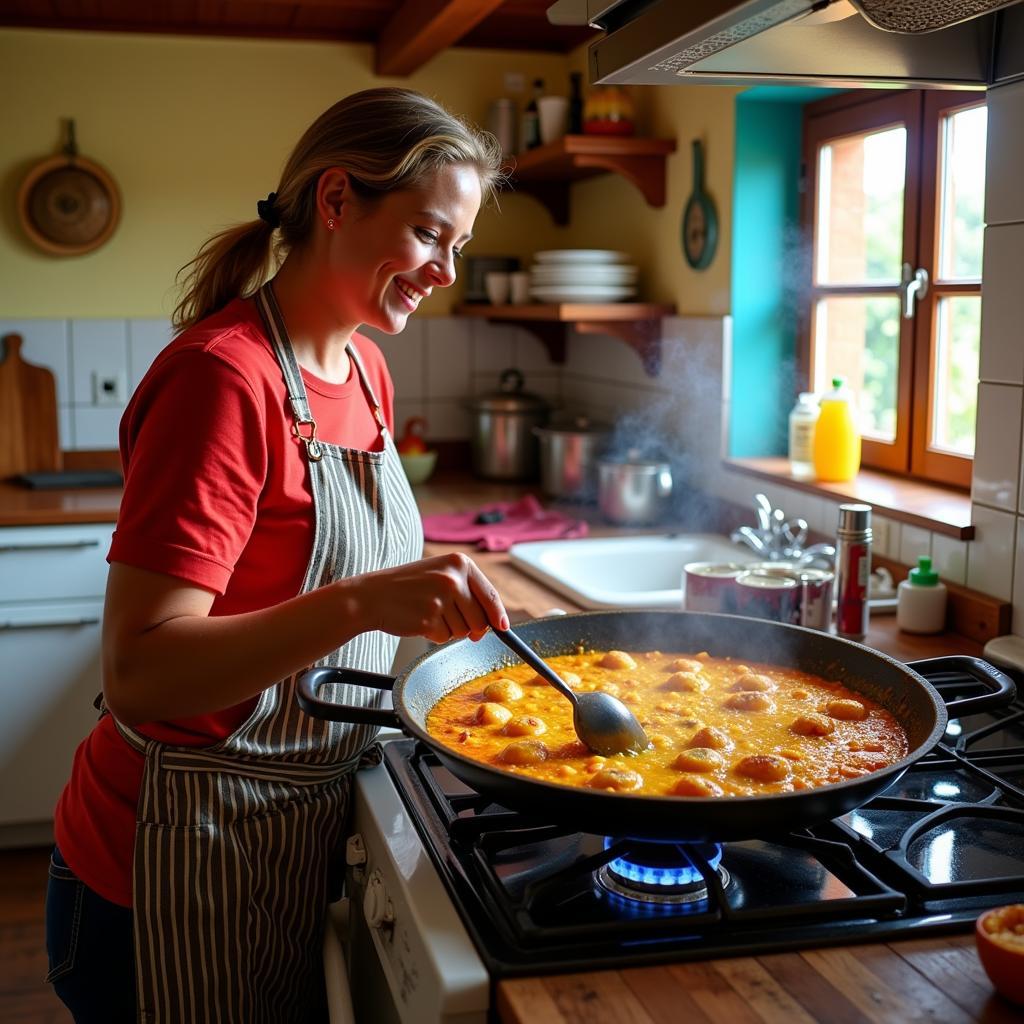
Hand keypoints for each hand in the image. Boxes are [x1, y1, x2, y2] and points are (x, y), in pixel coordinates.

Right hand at [344, 552, 509, 643]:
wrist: (370, 595)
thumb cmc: (407, 587)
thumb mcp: (440, 576)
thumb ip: (468, 593)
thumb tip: (494, 624)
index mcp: (459, 563)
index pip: (490, 595)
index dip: (498, 615)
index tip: (503, 627)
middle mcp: (452, 578)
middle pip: (481, 619)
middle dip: (470, 627)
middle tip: (447, 617)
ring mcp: (441, 599)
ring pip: (464, 631)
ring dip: (449, 630)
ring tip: (428, 613)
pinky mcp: (429, 619)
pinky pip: (445, 638)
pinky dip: (434, 635)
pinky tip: (419, 620)